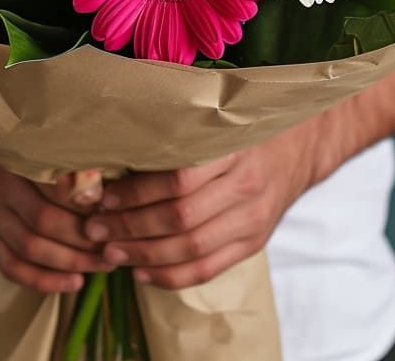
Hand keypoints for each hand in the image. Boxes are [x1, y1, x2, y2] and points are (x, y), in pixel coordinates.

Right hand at [0, 148, 114, 293]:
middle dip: (83, 238)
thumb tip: (107, 191)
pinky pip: (13, 268)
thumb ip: (69, 164)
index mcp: (18, 158)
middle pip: (43, 220)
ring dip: (70, 262)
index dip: (85, 202)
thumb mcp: (42, 146)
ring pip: (30, 248)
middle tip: (113, 244)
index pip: (54, 185)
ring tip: (103, 265)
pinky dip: (45, 280)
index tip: (112, 211)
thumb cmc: (22, 152)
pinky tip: (75, 282)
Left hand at [84, 120, 331, 289]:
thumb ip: (177, 130)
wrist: (298, 146)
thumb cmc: (244, 125)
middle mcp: (246, 186)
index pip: (178, 179)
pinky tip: (141, 271)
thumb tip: (117, 141)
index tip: (103, 196)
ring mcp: (253, 219)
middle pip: (181, 218)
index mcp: (232, 149)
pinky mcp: (254, 243)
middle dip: (131, 227)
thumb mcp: (216, 117)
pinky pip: (208, 269)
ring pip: (192, 249)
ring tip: (110, 251)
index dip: (137, 192)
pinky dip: (171, 276)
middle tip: (95, 228)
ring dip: (145, 255)